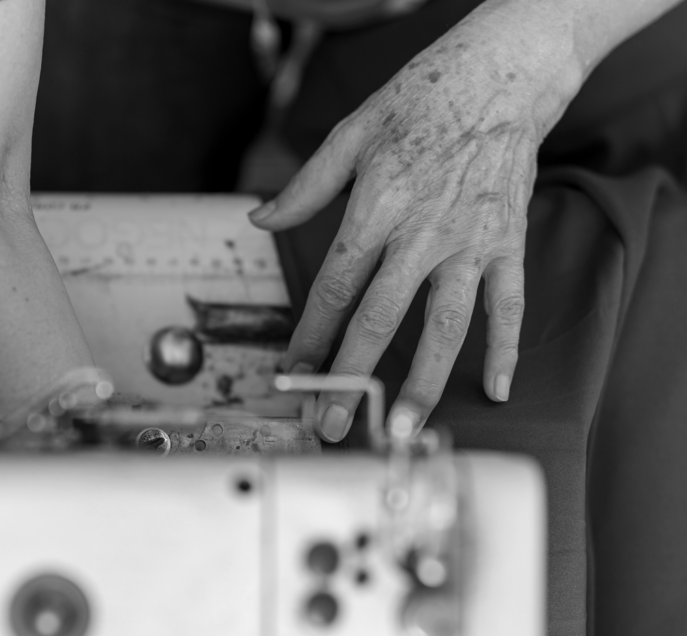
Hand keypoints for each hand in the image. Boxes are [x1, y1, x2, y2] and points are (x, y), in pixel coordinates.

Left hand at [250, 1, 584, 440]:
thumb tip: (258, 219)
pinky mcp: (509, 243)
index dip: (310, 337)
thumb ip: (305, 186)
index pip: (334, 287)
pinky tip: (497, 390)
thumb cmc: (423, 98)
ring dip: (424, 382)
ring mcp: (471, 241)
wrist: (504, 71)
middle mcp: (423, 231)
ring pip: (445, 325)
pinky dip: (506, 348)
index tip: (292, 376)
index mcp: (377, 206)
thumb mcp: (352, 130)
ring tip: (404, 430)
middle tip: (331, 426)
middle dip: (351, 378)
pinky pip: (509, 304)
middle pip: (379, 318)